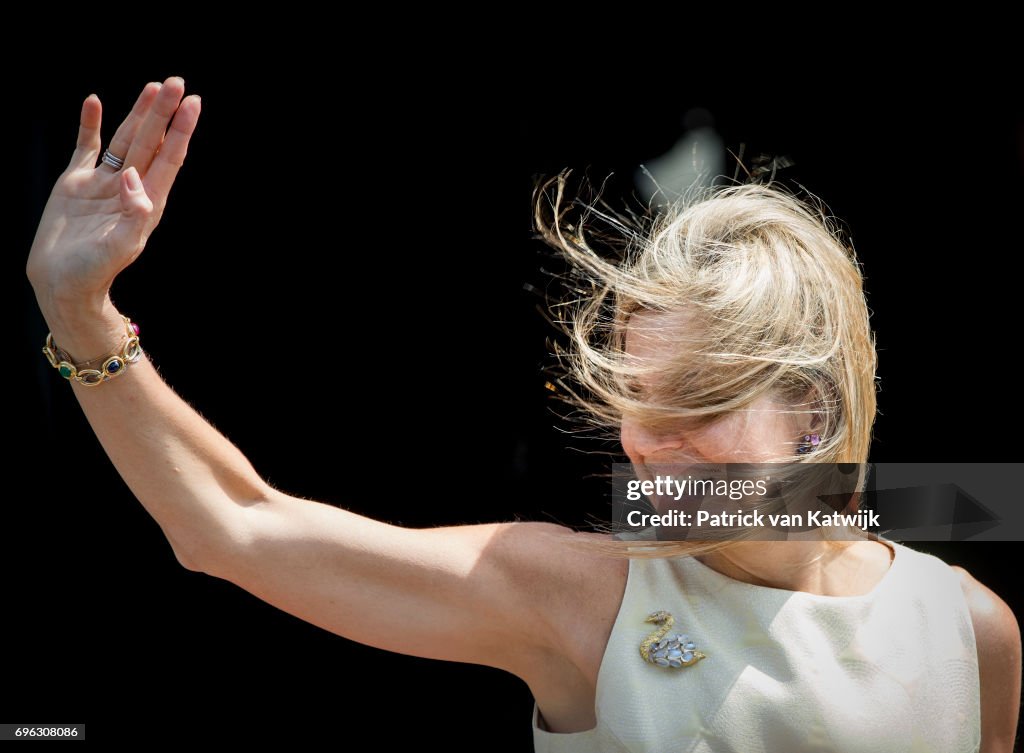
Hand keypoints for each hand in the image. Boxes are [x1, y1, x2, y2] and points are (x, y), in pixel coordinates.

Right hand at [27, 76, 200, 319]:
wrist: (62, 282)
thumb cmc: (94, 272)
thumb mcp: (119, 247)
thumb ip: (132, 214)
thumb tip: (134, 177)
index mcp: (147, 202)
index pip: (169, 159)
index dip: (181, 131)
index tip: (194, 104)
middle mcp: (129, 188)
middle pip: (151, 142)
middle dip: (164, 113)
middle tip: (178, 82)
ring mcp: (103, 183)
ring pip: (125, 139)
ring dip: (138, 114)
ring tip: (154, 87)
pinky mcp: (76, 182)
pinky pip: (86, 146)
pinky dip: (91, 125)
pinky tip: (95, 102)